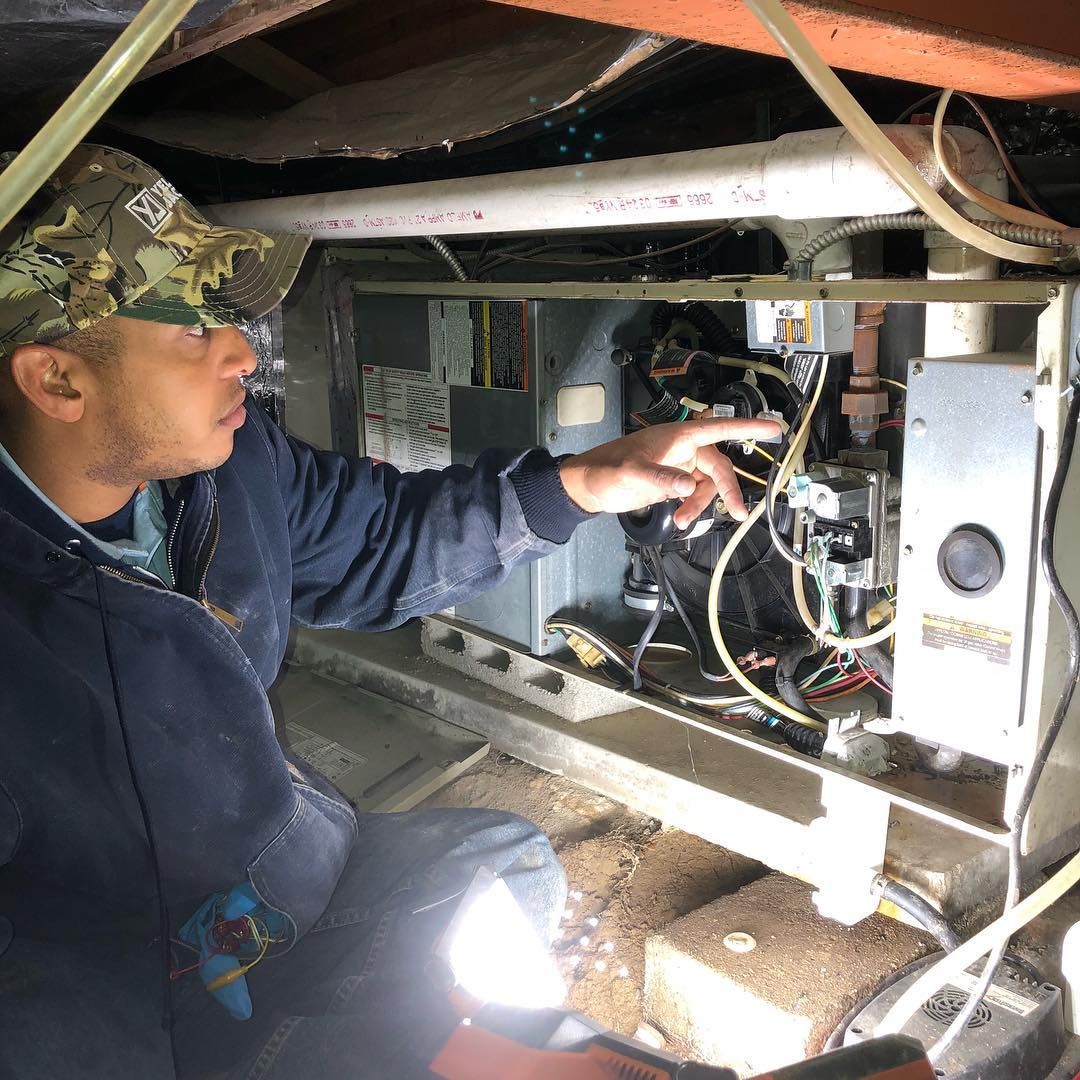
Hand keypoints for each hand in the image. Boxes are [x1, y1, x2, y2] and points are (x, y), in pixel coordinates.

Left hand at [559, 417, 781, 526]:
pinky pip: (694, 495)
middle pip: (719, 467)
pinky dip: (692, 507)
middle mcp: (684, 449)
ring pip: (707, 485)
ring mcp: (679, 466)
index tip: (775, 427)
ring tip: (684, 521)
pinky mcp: (673, 483)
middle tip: (739, 512)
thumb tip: (689, 486)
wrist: (588, 485)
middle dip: (728, 489)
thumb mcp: (632, 472)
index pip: (719, 428)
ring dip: (702, 504)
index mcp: (679, 436)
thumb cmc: (607, 468)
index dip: (748, 428)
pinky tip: (681, 519)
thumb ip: (662, 479)